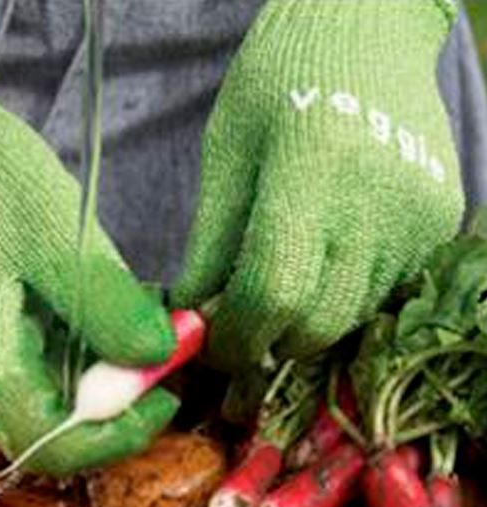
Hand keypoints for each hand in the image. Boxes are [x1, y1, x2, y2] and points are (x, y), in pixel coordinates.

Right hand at [0, 23, 176, 476]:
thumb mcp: (58, 232)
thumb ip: (110, 306)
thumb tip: (160, 359)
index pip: (45, 441)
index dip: (114, 435)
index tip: (165, 395)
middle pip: (50, 426)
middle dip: (120, 398)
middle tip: (169, 348)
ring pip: (49, 396)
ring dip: (108, 368)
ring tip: (148, 313)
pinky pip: (38, 365)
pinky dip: (85, 346)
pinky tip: (114, 304)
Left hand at [173, 0, 464, 372]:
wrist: (364, 34)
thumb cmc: (277, 85)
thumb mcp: (225, 157)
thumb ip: (209, 246)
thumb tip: (192, 321)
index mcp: (313, 169)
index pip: (273, 292)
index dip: (235, 337)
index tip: (212, 347)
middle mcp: (378, 202)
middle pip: (316, 323)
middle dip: (268, 343)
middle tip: (238, 331)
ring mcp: (418, 219)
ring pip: (350, 320)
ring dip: (304, 327)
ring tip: (275, 299)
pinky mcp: (439, 226)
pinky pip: (382, 297)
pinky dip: (341, 303)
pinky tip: (319, 272)